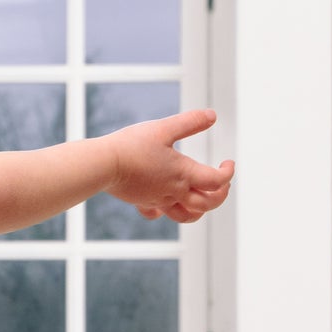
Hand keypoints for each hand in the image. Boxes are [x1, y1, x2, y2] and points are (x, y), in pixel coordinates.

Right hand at [106, 109, 234, 224]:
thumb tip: (212, 115)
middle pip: (207, 203)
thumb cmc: (132, 145)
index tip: (228, 162)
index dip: (228, 173)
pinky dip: (165, 211)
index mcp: (183, 173)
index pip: (216, 181)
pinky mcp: (142, 201)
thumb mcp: (163, 128)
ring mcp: (158, 199)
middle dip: (221, 194)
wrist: (103, 164)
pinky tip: (164, 202)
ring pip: (186, 215)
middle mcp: (174, 191)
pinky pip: (157, 213)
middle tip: (222, 182)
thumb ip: (190, 122)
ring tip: (202, 197)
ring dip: (200, 209)